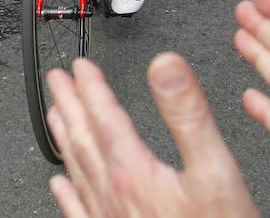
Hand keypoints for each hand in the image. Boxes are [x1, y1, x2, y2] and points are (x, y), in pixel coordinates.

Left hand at [45, 55, 258, 217]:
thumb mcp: (215, 170)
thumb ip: (188, 115)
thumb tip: (166, 66)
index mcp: (134, 174)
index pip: (104, 119)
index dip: (91, 88)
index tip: (80, 68)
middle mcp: (113, 198)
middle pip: (82, 141)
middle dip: (69, 106)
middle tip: (55, 81)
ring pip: (77, 172)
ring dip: (65, 140)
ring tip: (53, 116)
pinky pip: (79, 213)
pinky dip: (67, 194)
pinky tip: (60, 186)